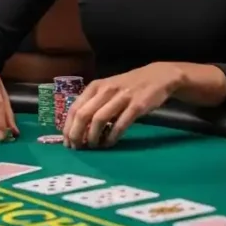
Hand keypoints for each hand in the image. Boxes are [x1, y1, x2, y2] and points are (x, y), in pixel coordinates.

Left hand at [63, 64, 181, 148]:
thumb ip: (94, 104)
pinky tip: (109, 143)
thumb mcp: (107, 90)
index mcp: (95, 86)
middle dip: (77, 135)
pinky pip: (120, 124)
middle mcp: (106, 90)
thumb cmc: (128, 86)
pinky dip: (112, 137)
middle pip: (83, 115)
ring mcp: (122, 97)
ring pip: (99, 120)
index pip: (75, 108)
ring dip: (93, 137)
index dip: (68, 128)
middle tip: (77, 148)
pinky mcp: (137, 106)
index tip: (67, 143)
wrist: (158, 76)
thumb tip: (78, 129)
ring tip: (93, 147)